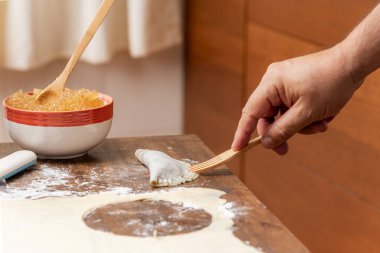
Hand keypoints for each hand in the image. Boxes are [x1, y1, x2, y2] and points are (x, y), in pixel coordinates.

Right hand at [231, 45, 361, 154]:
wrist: (352, 63)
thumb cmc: (331, 83)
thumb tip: (266, 143)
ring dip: (298, 125)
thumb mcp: (306, 113)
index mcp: (271, 84)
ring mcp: (283, 81)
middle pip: (267, 116)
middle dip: (281, 132)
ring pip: (281, 114)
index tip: (236, 149)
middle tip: (285, 150)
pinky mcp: (293, 84)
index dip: (243, 133)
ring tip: (320, 125)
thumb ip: (283, 130)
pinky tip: (321, 117)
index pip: (250, 112)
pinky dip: (303, 116)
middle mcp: (273, 80)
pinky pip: (291, 106)